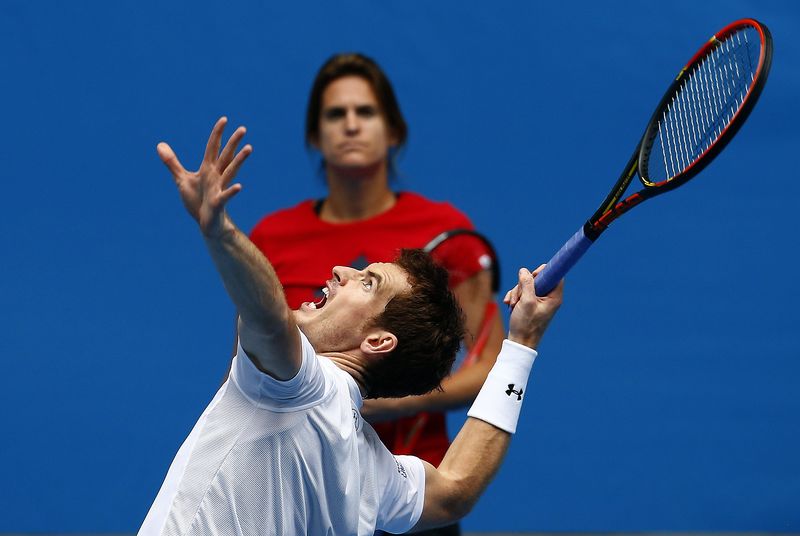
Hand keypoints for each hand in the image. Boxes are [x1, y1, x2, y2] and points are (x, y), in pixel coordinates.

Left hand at [157, 117, 251, 236]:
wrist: (206, 223)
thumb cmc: (197, 201)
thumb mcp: (182, 179)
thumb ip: (172, 162)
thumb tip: (159, 144)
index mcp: (208, 169)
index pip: (213, 147)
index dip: (217, 133)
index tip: (224, 119)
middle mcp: (216, 176)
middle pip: (226, 156)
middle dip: (234, 142)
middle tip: (243, 128)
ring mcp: (219, 188)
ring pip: (230, 171)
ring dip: (239, 160)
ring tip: (249, 148)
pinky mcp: (218, 203)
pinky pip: (225, 196)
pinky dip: (232, 191)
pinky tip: (239, 186)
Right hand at [503, 265, 562, 348]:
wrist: (520, 342)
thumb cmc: (526, 325)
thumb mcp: (526, 302)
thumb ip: (526, 284)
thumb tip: (524, 270)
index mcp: (554, 297)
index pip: (555, 275)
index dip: (543, 271)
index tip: (533, 275)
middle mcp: (548, 298)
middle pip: (536, 279)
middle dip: (523, 285)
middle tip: (519, 296)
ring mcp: (538, 301)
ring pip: (526, 286)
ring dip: (516, 292)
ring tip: (513, 305)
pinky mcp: (530, 304)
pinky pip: (521, 293)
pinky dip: (514, 297)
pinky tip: (510, 305)